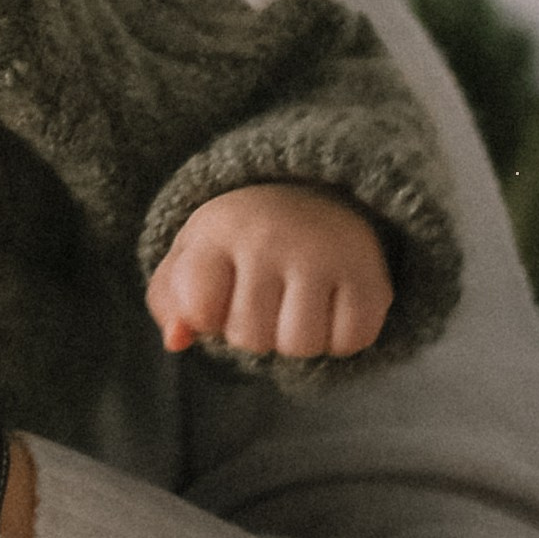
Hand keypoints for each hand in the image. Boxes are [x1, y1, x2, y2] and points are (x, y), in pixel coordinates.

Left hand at [146, 185, 390, 361]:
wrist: (318, 193)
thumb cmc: (241, 242)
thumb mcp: (193, 257)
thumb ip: (168, 301)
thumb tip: (176, 340)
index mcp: (219, 231)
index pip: (199, 310)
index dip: (206, 319)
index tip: (216, 294)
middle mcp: (272, 237)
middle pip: (251, 338)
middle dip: (253, 332)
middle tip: (263, 296)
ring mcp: (324, 254)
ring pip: (301, 345)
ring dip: (296, 340)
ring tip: (294, 304)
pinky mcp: (370, 273)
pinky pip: (350, 342)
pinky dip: (339, 337)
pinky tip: (330, 306)